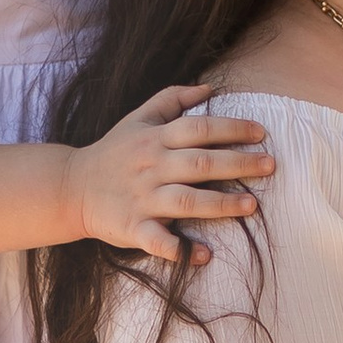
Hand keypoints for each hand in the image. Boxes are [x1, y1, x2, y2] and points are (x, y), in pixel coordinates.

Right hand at [68, 86, 272, 261]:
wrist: (72, 187)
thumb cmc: (114, 151)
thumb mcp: (138, 118)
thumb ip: (173, 99)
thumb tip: (209, 87)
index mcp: (155, 139)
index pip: (199, 128)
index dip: (232, 128)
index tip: (261, 133)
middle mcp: (152, 167)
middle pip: (200, 163)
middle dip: (238, 163)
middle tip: (271, 165)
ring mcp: (142, 199)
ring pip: (186, 201)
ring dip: (220, 204)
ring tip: (251, 205)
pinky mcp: (132, 228)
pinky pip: (159, 241)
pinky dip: (180, 249)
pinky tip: (204, 254)